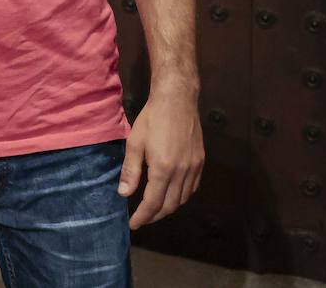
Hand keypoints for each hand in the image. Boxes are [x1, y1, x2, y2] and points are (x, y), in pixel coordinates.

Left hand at [119, 83, 203, 228]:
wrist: (177, 101)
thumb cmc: (152, 119)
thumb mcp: (135, 143)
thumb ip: (130, 171)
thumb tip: (124, 194)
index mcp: (163, 169)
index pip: (153, 203)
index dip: (143, 216)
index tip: (134, 223)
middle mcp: (182, 172)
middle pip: (170, 205)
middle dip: (155, 215)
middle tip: (142, 218)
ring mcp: (194, 168)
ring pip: (182, 199)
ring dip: (168, 207)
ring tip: (155, 208)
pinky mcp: (201, 162)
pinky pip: (192, 188)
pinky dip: (181, 196)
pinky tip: (172, 193)